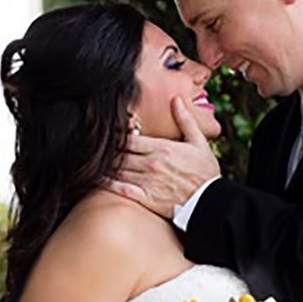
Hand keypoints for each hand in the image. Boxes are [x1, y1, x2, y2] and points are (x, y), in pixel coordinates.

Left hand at [106, 96, 221, 217]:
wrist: (210, 202)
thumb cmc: (205, 173)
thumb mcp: (199, 143)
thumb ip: (185, 120)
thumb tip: (176, 99)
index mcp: (162, 148)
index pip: (130, 137)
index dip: (117, 133)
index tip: (109, 130)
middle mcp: (151, 163)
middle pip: (120, 152)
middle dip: (108, 148)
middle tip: (96, 143)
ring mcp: (147, 181)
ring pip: (117, 168)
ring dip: (104, 163)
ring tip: (92, 158)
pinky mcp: (145, 198)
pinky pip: (120, 188)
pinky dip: (106, 182)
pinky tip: (96, 178)